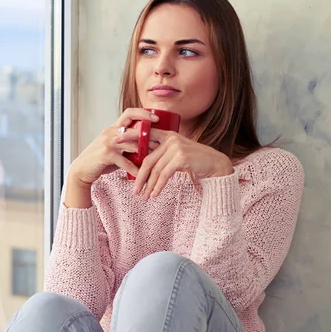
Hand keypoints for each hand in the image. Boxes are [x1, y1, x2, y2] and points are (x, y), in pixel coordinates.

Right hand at [68, 108, 159, 187]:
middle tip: (163, 141)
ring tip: (157, 159)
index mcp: (113, 128)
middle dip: (150, 134)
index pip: (129, 113)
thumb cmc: (100, 160)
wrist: (82, 170)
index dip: (143, 113)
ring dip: (146, 152)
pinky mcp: (106, 154)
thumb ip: (127, 146)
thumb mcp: (113, 148)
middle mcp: (111, 132)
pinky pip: (126, 161)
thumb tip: (146, 148)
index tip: (156, 118)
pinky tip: (141, 174)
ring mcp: (108, 142)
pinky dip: (135, 169)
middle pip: (135, 128)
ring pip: (133, 144)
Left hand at [116, 128, 233, 199]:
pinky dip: (158, 186)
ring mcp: (175, 147)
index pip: (144, 137)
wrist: (215, 164)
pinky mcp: (181, 157)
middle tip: (134, 190)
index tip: (115, 143)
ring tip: (144, 196)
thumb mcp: (176, 154)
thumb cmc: (195, 160)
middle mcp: (170, 138)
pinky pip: (164, 174)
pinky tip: (154, 194)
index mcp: (167, 135)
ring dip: (149, 185)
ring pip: (155, 169)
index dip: (129, 139)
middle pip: (148, 160)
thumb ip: (162, 154)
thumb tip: (143, 164)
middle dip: (139, 177)